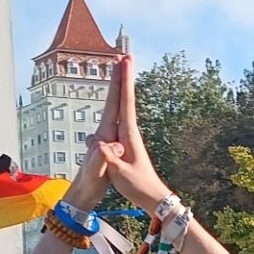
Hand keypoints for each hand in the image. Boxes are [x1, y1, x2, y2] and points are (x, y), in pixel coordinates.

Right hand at [81, 55, 171, 212]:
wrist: (153, 198)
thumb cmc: (137, 187)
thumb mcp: (120, 175)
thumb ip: (109, 158)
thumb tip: (100, 143)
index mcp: (128, 135)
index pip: (125, 103)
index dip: (123, 82)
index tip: (124, 62)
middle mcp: (130, 132)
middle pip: (126, 99)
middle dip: (124, 77)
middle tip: (125, 56)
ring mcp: (129, 137)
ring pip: (125, 106)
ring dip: (122, 87)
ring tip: (122, 70)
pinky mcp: (127, 143)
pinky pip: (121, 117)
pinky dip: (120, 104)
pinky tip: (119, 101)